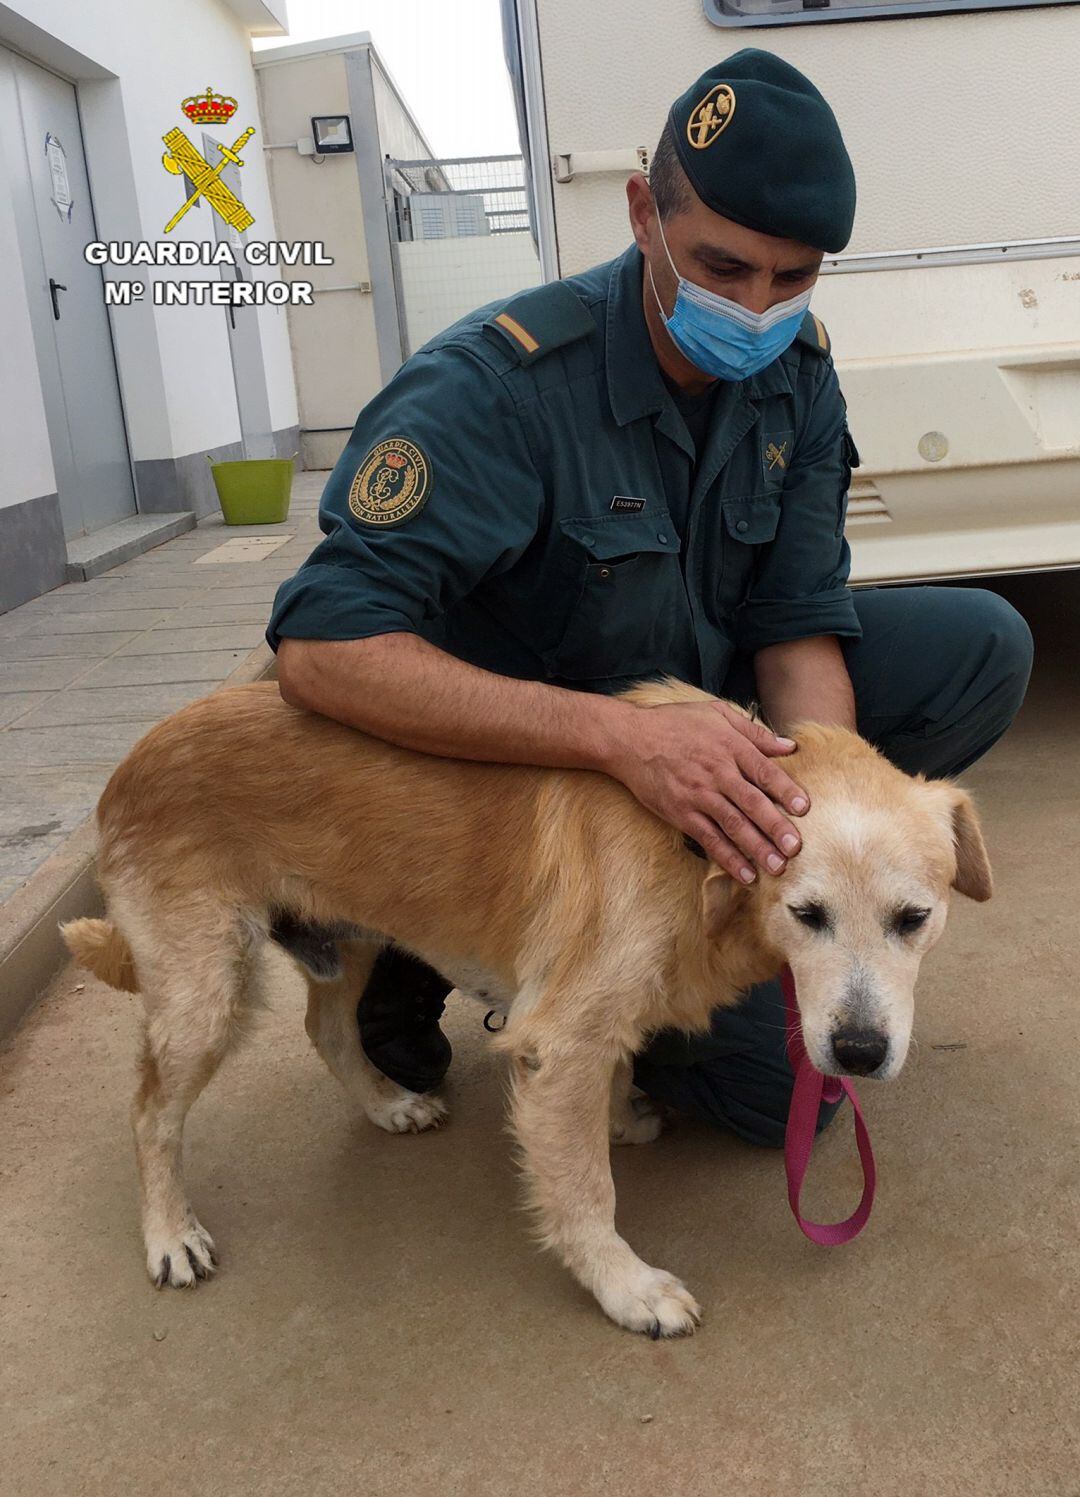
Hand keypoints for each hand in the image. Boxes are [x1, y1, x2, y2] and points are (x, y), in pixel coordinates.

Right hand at [604, 700, 808, 881]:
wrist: (630, 739)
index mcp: (730, 747)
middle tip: (796, 848)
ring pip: (733, 826)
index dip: (785, 790)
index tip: (804, 808)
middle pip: (752, 803)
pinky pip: (709, 839)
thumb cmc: (676, 723)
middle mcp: (716, 773)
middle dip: (775, 827)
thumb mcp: (717, 714)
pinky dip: (728, 857)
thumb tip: (790, 747)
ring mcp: (698, 796)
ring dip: (756, 848)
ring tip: (777, 867)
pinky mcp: (681, 814)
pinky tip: (745, 874)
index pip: (764, 771)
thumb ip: (755, 732)